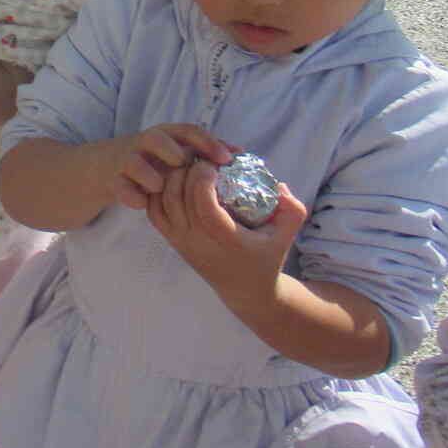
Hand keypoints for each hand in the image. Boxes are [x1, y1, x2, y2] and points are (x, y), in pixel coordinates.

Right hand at [108, 123, 234, 210]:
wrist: (106, 166)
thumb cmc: (154, 160)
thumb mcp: (178, 150)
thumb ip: (206, 152)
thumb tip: (242, 154)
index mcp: (166, 135)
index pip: (188, 131)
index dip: (208, 143)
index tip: (226, 159)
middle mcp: (145, 144)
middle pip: (157, 139)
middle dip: (173, 153)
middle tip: (185, 168)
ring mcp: (127, 161)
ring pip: (135, 163)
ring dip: (151, 177)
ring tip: (161, 188)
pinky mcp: (113, 180)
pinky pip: (120, 187)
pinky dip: (132, 196)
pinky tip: (143, 203)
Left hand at [145, 160, 306, 310]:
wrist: (245, 290)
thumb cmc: (267, 256)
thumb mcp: (287, 234)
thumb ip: (292, 209)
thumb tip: (279, 185)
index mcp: (225, 239)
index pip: (203, 205)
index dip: (202, 179)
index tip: (214, 164)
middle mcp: (197, 241)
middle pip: (177, 198)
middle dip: (186, 170)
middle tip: (200, 157)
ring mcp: (181, 242)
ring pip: (162, 202)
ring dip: (171, 177)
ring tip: (189, 165)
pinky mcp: (172, 241)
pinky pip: (154, 211)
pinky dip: (159, 191)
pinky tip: (177, 179)